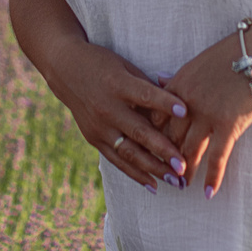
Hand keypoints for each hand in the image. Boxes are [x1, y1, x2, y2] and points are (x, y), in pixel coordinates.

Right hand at [40, 38, 189, 191]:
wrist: (66, 70)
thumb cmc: (104, 65)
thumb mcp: (126, 67)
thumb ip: (150, 87)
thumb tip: (179, 103)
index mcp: (118, 85)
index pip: (145, 95)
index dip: (165, 103)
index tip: (185, 111)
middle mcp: (107, 108)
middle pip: (139, 131)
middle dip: (163, 150)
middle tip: (183, 165)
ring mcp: (99, 126)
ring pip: (129, 152)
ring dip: (153, 168)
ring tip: (175, 180)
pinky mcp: (94, 138)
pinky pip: (117, 160)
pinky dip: (135, 174)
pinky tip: (153, 185)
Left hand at [162, 34, 251, 196]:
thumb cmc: (228, 55)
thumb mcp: (195, 63)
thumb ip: (175, 78)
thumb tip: (157, 79)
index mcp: (177, 87)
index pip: (156, 118)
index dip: (151, 136)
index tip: (148, 150)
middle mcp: (187, 104)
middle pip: (169, 138)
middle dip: (164, 158)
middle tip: (161, 174)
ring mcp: (207, 116)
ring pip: (190, 151)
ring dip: (184, 171)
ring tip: (180, 185)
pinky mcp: (228, 125)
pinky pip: (218, 157)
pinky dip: (213, 176)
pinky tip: (208, 192)